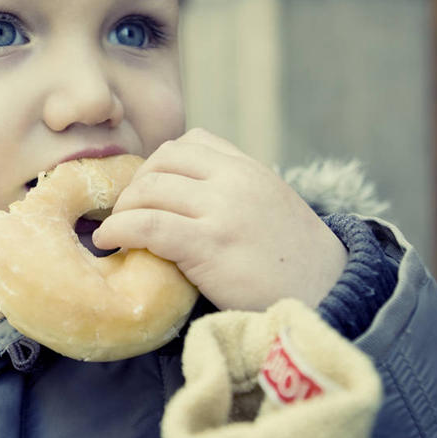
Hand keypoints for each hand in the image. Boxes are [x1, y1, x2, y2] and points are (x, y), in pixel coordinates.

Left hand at [92, 128, 347, 311]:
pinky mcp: (209, 244)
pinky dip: (119, 230)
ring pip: (149, 190)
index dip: (159, 164)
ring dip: (123, 209)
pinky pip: (147, 225)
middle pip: (163, 162)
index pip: (190, 142)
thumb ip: (234, 189)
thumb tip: (183, 192)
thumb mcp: (270, 204)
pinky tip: (109, 242)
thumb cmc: (294, 259)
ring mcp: (222, 210)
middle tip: (126, 213)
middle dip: (135, 185)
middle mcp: (235, 180)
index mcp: (250, 168)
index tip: (147, 191)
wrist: (328, 295)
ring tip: (116, 231)